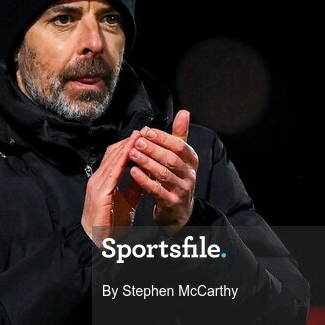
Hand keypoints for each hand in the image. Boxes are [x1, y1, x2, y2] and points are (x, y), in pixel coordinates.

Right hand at [81, 131, 143, 245]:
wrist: (100, 241)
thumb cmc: (111, 224)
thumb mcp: (128, 201)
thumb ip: (134, 186)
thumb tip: (144, 173)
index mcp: (103, 180)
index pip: (115, 156)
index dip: (128, 144)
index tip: (141, 135)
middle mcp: (98, 179)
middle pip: (113, 153)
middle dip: (128, 140)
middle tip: (143, 130)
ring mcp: (97, 184)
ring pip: (112, 159)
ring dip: (126, 146)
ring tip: (140, 136)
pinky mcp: (100, 192)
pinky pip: (112, 173)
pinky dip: (122, 161)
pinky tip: (131, 153)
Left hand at [129, 110, 197, 236]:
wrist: (178, 211)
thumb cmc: (176, 179)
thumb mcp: (180, 158)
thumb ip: (180, 136)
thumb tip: (184, 112)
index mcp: (191, 161)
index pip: (179, 145)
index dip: (163, 137)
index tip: (146, 131)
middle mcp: (189, 175)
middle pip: (171, 159)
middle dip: (153, 149)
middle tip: (137, 141)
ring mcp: (181, 190)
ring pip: (164, 174)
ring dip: (147, 163)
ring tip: (132, 154)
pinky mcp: (171, 203)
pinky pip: (157, 190)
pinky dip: (144, 181)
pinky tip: (133, 172)